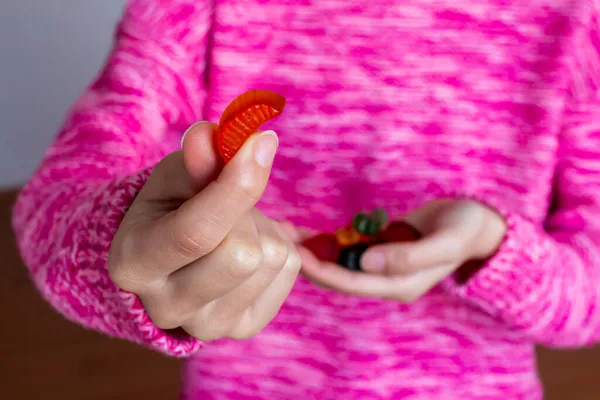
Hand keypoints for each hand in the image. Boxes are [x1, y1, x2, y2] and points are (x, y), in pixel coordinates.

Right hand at [108, 123, 300, 340]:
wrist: (172, 259)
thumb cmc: (169, 209)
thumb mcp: (174, 177)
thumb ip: (195, 158)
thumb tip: (213, 136)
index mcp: (134, 263)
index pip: (196, 233)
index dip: (235, 187)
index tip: (261, 143)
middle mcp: (167, 306)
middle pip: (242, 256)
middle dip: (246, 215)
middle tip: (231, 204)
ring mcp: (209, 326)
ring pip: (271, 259)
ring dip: (263, 228)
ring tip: (235, 227)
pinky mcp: (246, 327)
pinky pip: (289, 269)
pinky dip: (278, 246)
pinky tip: (249, 247)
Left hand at [299, 199, 506, 301]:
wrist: (478, 222)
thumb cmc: (466, 230)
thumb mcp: (446, 242)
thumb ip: (409, 256)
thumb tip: (366, 262)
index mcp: (399, 285)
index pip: (350, 283)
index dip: (321, 269)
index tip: (295, 253)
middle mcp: (384, 279)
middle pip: (336, 275)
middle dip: (307, 259)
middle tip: (278, 237)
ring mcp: (379, 264)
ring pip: (336, 261)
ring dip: (311, 248)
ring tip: (283, 230)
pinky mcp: (377, 248)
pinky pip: (345, 247)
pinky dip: (325, 239)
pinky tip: (303, 230)